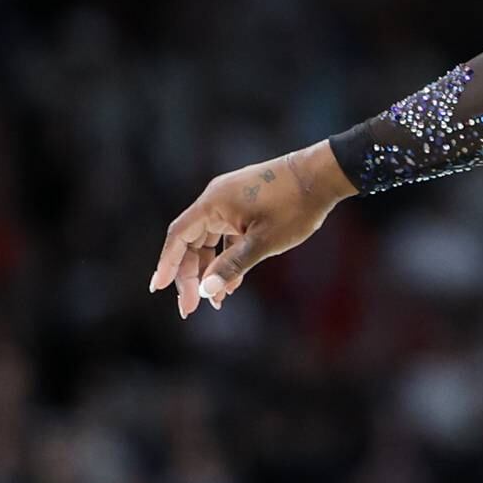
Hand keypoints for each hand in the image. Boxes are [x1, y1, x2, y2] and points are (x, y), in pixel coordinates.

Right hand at [148, 143, 353, 319]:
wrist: (324, 174)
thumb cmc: (295, 205)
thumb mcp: (263, 242)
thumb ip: (233, 265)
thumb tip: (207, 290)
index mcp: (212, 204)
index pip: (178, 237)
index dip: (166, 264)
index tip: (158, 288)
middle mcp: (216, 200)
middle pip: (191, 242)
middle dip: (190, 276)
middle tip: (191, 308)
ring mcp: (231, 201)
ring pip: (210, 241)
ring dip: (210, 270)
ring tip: (216, 302)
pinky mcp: (246, 205)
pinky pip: (227, 236)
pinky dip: (227, 257)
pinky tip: (233, 284)